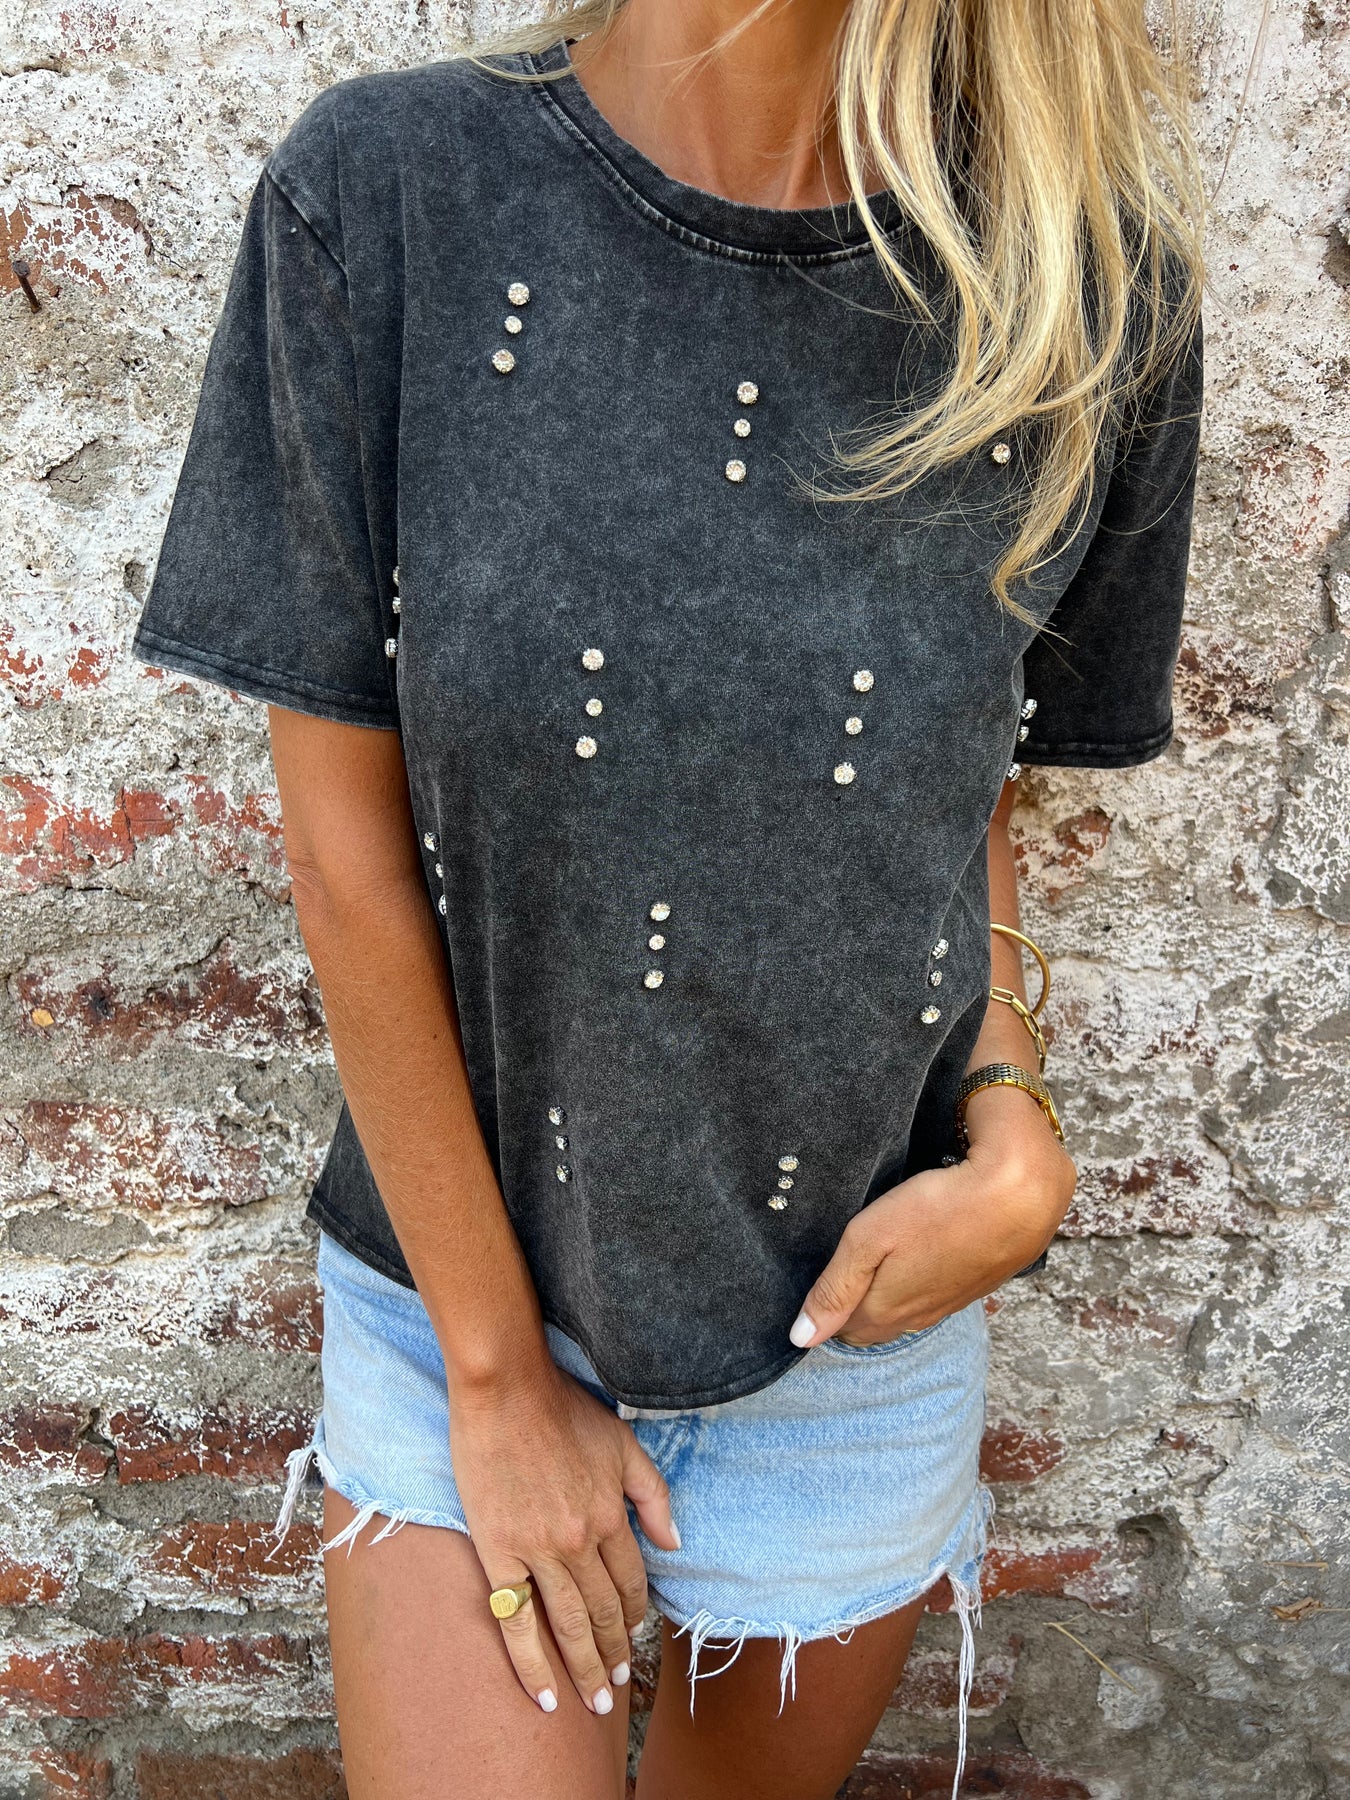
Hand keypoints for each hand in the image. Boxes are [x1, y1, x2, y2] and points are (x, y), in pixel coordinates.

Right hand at [448, 1362, 679, 1715]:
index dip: (636, 1612)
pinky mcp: (498, 1552)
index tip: (634, 1635)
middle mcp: (580, 1541)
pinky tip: (545, 1697)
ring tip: (595, 1701)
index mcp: (612, 1514)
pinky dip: (532, 1665)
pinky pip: (517, 1622)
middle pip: (603, 1612)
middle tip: (618, 1687)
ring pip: (569, 1625)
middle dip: (614, 1654)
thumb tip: (675, 1542)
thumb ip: (652, 1494)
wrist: (505, 1390)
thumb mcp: (623, 1443)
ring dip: (585, 1668)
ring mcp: (538, 1551)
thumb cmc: (563, 1408)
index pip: (632, 1580)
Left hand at [790, 1085, 1076, 1348]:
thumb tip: (801, 1338)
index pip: (842, 1329)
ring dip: (888, 1294)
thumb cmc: (937, 1209)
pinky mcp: (975, 1286)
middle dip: (853, 1305)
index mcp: (885, 1311)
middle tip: (843, 1266)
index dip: (827, 1305)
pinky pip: (935, 1296)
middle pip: (873, 1324)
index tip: (820, 1275)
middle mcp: (918, 1318)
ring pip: (906, 1311)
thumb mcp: (869, 1239)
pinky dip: (920, 1282)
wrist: (1018, 1195)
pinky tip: (921, 1254)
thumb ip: (834, 1288)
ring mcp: (950, 1304)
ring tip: (878, 1259)